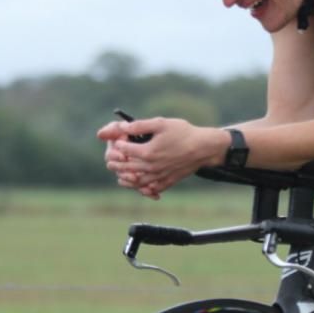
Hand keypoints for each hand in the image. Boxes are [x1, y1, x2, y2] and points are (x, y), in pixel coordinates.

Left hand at [97, 117, 225, 198]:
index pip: (124, 150)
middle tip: (110, 159)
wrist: (203, 148)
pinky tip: (138, 184)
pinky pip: (150, 189)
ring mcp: (159, 176)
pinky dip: (142, 188)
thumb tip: (122, 127)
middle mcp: (151, 167)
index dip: (118, 144)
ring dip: (125, 178)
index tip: (118, 140)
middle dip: (116, 163)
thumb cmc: (183, 133)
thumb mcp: (161, 123)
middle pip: (126, 168)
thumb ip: (139, 125)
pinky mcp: (167, 182)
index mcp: (147, 152)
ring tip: (119, 175)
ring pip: (136, 182)